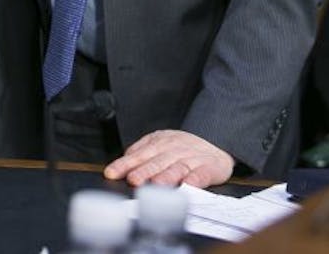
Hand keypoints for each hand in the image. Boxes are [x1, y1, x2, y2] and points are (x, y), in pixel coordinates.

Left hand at [103, 129, 233, 187]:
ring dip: (167, 176)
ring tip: (157, 184)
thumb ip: (141, 151)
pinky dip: (195, 180)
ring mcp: (192, 159)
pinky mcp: (209, 168)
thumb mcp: (160, 143)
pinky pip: (201, 174)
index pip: (139, 155)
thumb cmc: (183, 149)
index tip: (112, 173)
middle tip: (133, 180)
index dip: (125, 164)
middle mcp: (175, 150)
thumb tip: (123, 163)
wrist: (215, 144)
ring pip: (177, 168)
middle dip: (144, 171)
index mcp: (160, 143)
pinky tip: (188, 185)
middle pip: (156, 162)